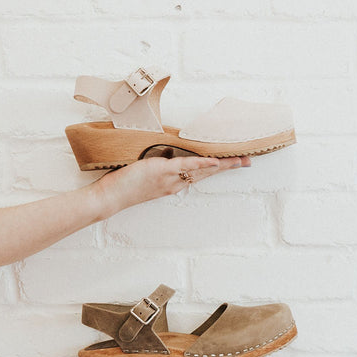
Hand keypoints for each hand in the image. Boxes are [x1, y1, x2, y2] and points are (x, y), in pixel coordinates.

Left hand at [96, 154, 250, 214]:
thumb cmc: (120, 188)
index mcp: (171, 185)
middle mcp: (174, 184)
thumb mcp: (141, 177)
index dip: (215, 168)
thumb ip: (153, 169)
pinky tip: (215, 161)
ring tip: (240, 160)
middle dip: (228, 167)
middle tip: (247, 161)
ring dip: (222, 164)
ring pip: (201, 170)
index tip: (230, 163)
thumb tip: (159, 157)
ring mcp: (170, 178)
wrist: (109, 199)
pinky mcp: (162, 171)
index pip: (198, 174)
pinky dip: (202, 163)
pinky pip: (186, 166)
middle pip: (206, 173)